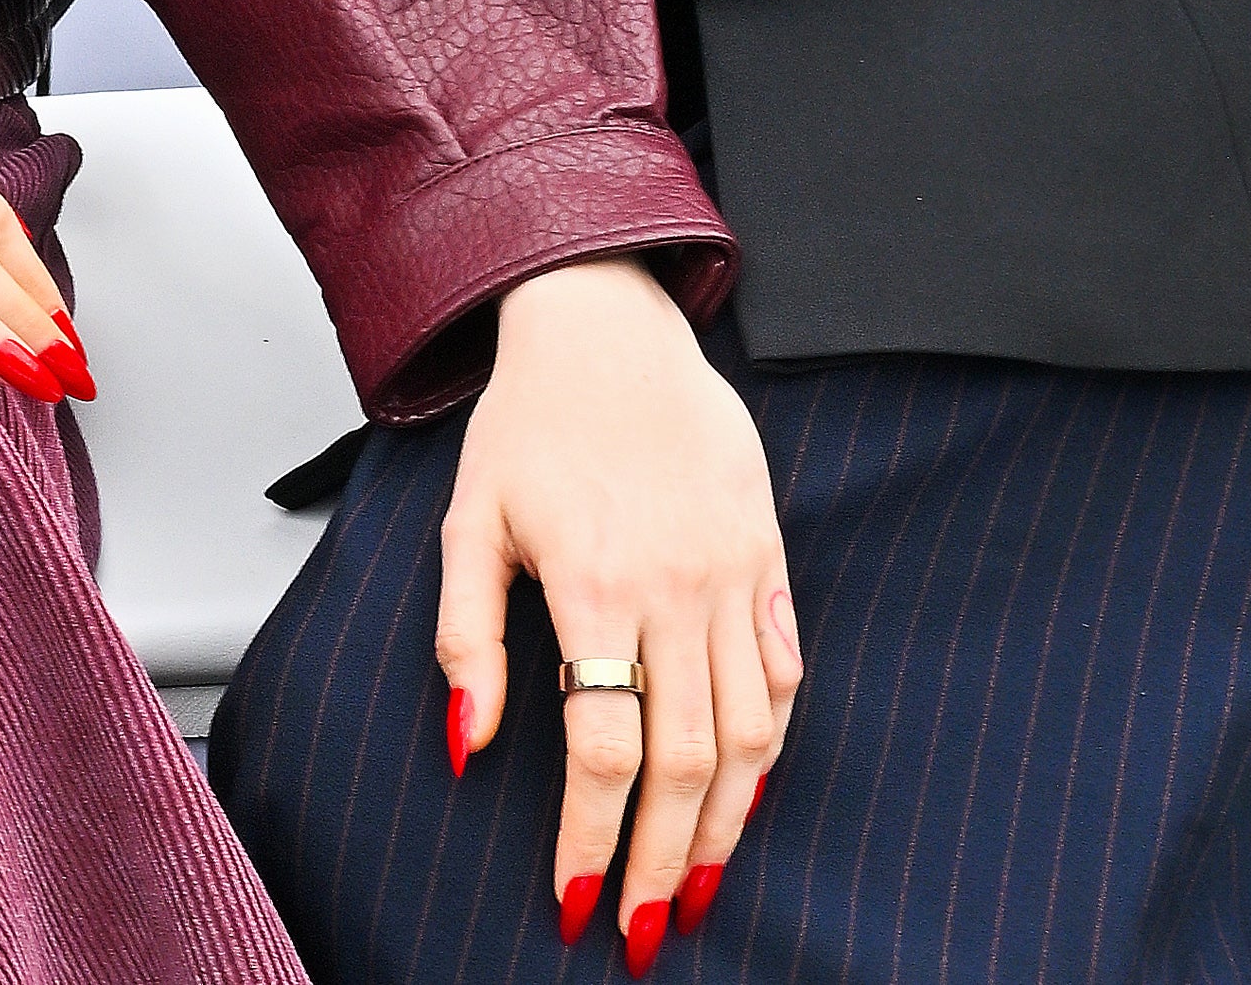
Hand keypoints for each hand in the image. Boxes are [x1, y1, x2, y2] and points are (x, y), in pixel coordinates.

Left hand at [441, 259, 795, 967]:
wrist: (607, 326)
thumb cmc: (526, 424)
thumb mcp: (469, 522)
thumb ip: (466, 639)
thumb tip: (469, 747)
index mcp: (592, 584)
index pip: (603, 749)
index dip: (592, 836)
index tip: (575, 899)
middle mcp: (673, 587)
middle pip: (684, 760)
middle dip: (662, 861)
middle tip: (644, 929)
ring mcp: (731, 572)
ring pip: (750, 730)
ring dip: (726, 823)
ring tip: (697, 886)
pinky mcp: (767, 555)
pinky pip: (784, 671)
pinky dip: (773, 742)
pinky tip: (748, 793)